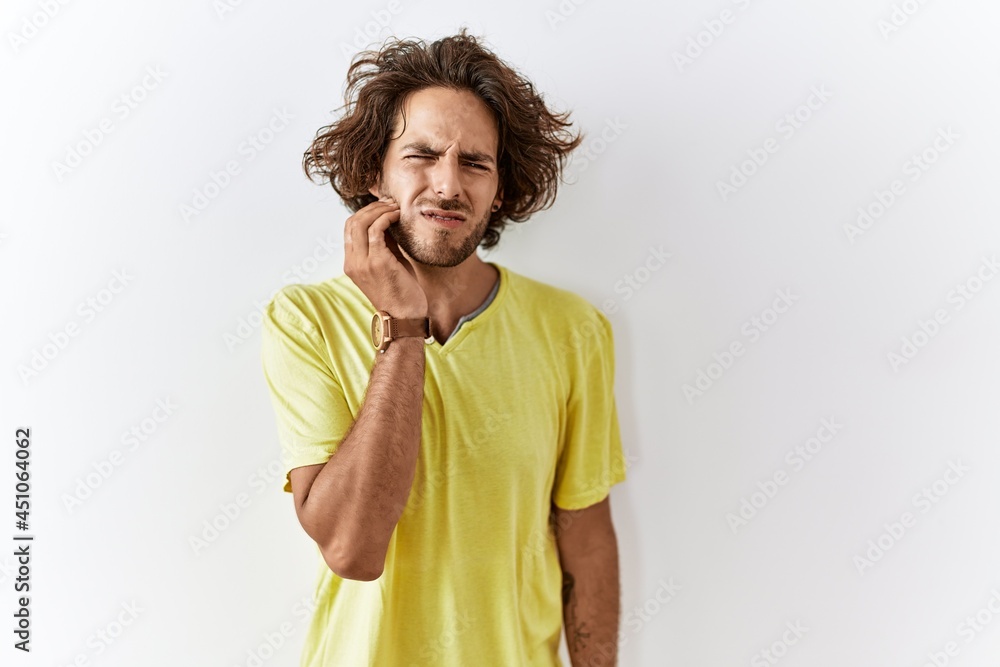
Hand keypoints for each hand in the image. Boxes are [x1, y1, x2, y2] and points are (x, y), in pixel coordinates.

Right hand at [343, 199, 427, 317]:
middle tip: (389, 203)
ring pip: (361, 223)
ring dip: (379, 210)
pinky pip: (376, 230)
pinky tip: (397, 216)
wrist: (405, 317)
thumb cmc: (400, 292)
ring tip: (394, 207)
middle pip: (352, 222)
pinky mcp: (377, 262)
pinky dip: (386, 218)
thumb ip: (383, 244)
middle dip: (371, 208)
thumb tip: (388, 220)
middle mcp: (352, 262)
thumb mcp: (387, 264)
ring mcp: (362, 263)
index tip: (382, 208)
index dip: (364, 213)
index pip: (349, 229)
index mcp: (351, 264)